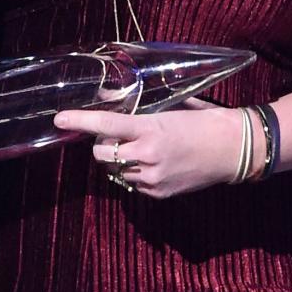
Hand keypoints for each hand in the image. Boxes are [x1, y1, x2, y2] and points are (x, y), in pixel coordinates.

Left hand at [53, 102, 241, 198]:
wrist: (232, 149)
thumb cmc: (203, 121)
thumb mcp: (171, 107)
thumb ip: (137, 105)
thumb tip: (107, 97)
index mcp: (151, 128)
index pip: (106, 124)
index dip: (80, 120)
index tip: (59, 118)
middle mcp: (147, 155)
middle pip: (102, 154)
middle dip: (104, 144)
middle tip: (120, 135)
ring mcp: (152, 178)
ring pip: (115, 170)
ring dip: (120, 159)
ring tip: (144, 149)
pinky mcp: (157, 193)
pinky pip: (132, 183)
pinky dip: (135, 173)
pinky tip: (156, 163)